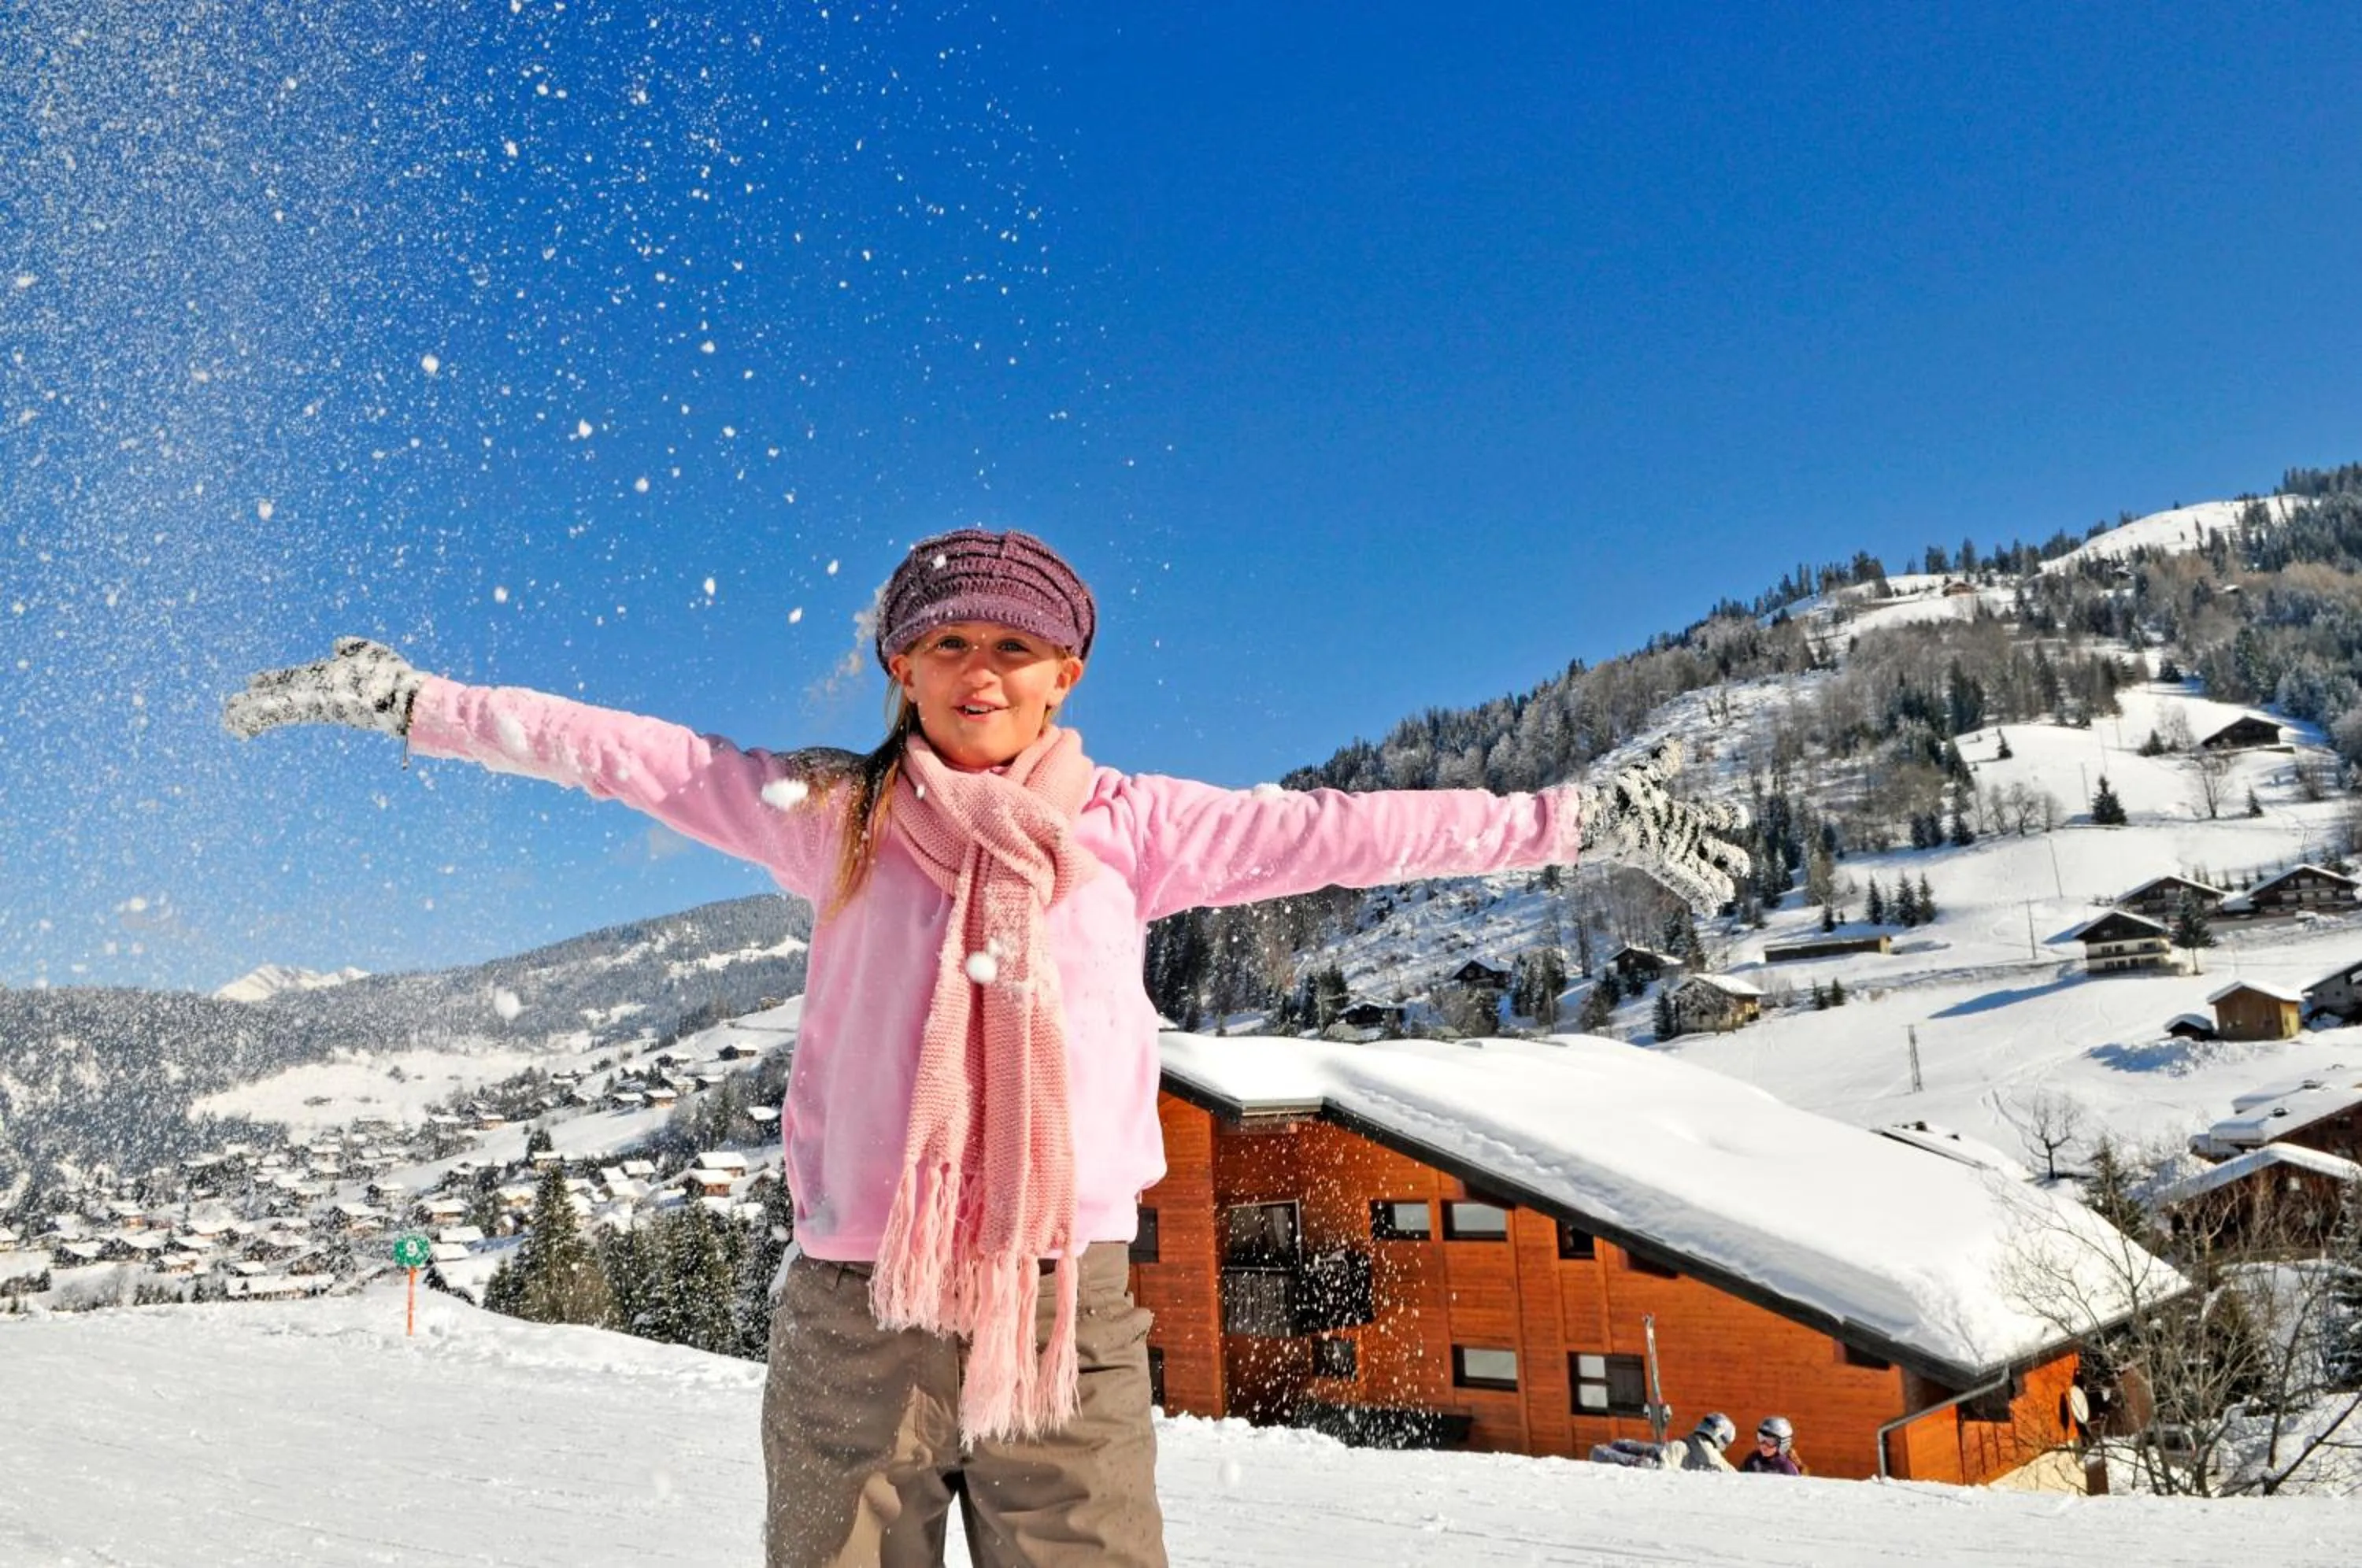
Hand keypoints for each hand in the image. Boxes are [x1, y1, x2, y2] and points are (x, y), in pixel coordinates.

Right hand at [223, 637, 423, 739]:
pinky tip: (241, 720)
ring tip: (227, 718)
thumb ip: (352, 647)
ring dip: (251, 714)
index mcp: (325, 679)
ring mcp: (313, 703)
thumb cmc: (393, 677)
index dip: (271, 680)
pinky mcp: (313, 710)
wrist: (406, 696)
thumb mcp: (369, 653)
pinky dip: (261, 716)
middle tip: (229, 708)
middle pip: (278, 698)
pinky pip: (282, 713)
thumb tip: (338, 643)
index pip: (291, 680)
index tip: (251, 681)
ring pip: (275, 709)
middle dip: (254, 703)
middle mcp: (316, 693)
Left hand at [1576, 742, 1750, 909]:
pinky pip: (1684, 883)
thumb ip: (1663, 763)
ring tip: (1728, 892)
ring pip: (1701, 870)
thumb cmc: (1617, 795)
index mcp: (1679, 816)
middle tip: (1744, 866)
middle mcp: (1678, 837)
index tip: (1742, 817)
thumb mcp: (1645, 776)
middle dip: (1730, 858)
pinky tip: (1711, 908)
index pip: (1713, 817)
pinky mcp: (1659, 864)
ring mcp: (1670, 853)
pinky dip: (1699, 895)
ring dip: (1716, 882)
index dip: (1730, 816)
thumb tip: (1676, 742)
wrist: (1596, 816)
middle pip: (1712, 850)